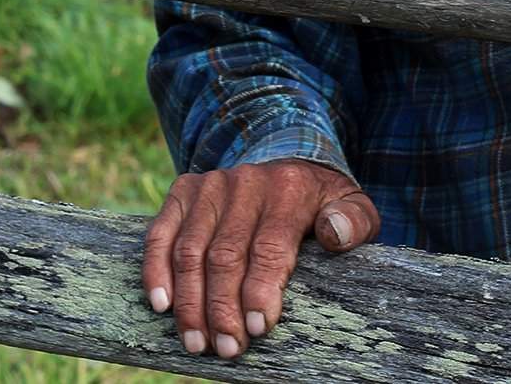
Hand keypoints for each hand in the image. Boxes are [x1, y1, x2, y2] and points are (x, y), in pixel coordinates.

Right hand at [141, 157, 378, 359]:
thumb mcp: (353, 206)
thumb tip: (335, 235)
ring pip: (190, 250)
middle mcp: (245, 182)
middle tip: (226, 348)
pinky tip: (162, 305)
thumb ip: (354, 222)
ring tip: (196, 342)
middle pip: (225, 255)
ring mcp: (210, 186)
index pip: (269, 246)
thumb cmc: (320, 202)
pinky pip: (161, 233)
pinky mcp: (184, 190)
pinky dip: (156, 270)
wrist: (286, 161)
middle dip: (223, 309)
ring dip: (190, 302)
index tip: (257, 329)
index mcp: (289, 189)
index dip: (260, 291)